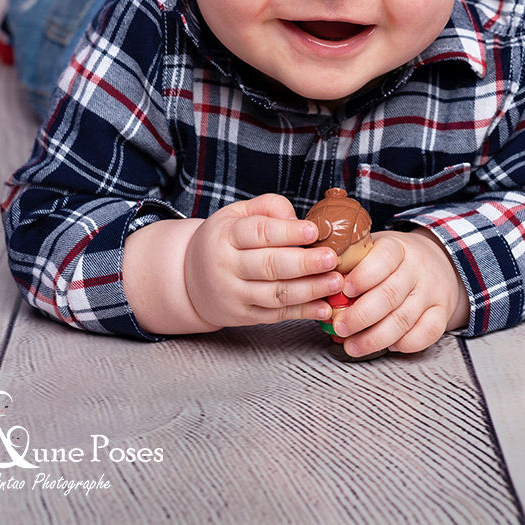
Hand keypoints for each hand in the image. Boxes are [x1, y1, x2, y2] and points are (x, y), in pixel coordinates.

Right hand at [184, 193, 343, 329]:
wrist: (189, 279)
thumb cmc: (223, 240)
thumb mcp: (236, 213)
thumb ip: (268, 208)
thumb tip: (297, 219)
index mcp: (225, 235)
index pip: (259, 233)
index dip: (287, 232)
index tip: (314, 230)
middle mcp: (227, 266)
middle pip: (269, 265)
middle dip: (303, 263)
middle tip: (331, 258)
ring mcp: (234, 294)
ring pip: (275, 294)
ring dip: (309, 290)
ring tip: (335, 281)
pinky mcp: (244, 316)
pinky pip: (276, 315)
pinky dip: (303, 313)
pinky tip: (324, 307)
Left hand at [331, 228, 469, 356]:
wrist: (438, 260)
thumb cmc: (393, 259)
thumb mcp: (373, 248)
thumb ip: (351, 261)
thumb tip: (316, 278)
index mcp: (396, 247)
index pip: (383, 259)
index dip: (364, 276)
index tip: (344, 290)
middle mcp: (417, 268)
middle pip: (390, 294)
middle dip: (361, 316)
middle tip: (340, 327)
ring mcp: (432, 291)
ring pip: (405, 318)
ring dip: (376, 337)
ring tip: (353, 346)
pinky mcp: (442, 311)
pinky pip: (428, 332)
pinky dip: (407, 344)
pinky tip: (389, 346)